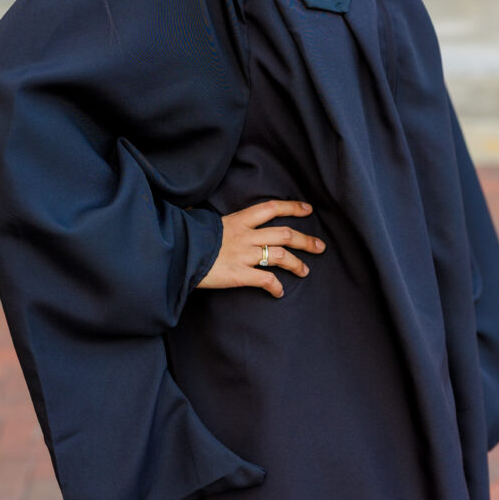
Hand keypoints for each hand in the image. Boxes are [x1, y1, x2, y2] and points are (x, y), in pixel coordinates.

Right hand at [195, 199, 325, 296]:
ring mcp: (244, 255)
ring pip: (280, 256)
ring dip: (297, 263)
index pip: (271, 207)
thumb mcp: (202, 221)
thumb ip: (211, 218)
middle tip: (320, 247)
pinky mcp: (240, 274)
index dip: (292, 207)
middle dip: (305, 240)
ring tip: (305, 271)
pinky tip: (279, 292)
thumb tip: (197, 209)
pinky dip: (276, 286)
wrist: (178, 253)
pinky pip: (266, 280)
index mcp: (238, 220)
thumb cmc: (187, 236)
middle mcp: (246, 235)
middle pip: (284, 234)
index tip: (307, 209)